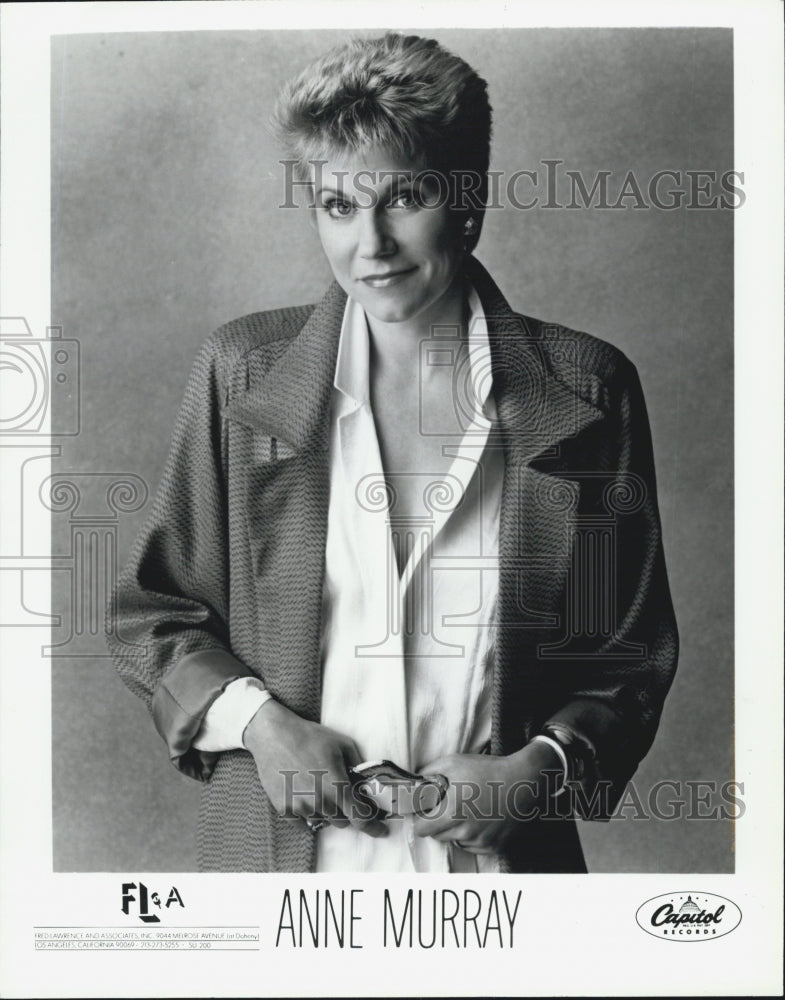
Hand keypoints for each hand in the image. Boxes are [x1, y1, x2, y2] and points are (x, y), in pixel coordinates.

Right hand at [242, 699, 386, 836]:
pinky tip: (303, 792)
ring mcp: (300, 807)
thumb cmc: (310, 737)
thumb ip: (358, 766)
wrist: (274, 735)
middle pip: (342, 822)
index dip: (374, 827)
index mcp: (337, 787)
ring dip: (325, 810)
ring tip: (317, 786)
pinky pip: (302, 823)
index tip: (381, 831)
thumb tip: (367, 783)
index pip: (361, 818)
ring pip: (322, 821)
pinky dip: (307, 813)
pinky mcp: (283, 809)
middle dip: (345, 810)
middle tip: (338, 791)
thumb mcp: (343, 744)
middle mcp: (320, 802)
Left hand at [412, 740, 563, 853]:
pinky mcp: (493, 847)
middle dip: (438, 823)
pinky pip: (472, 846)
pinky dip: (472, 836)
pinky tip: (480, 818)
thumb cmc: (488, 770)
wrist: (524, 781)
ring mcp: (480, 841)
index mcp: (452, 812)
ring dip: (455, 830)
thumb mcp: (454, 763)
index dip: (421, 818)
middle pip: (437, 836)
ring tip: (468, 809)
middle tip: (448, 805)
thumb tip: (414, 784)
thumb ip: (428, 773)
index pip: (421, 829)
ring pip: (455, 841)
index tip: (427, 810)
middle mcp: (465, 832)